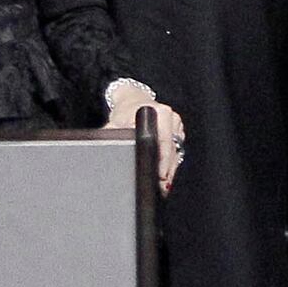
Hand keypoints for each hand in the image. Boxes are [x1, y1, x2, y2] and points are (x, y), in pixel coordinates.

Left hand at [103, 79, 185, 193]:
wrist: (131, 100)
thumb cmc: (124, 112)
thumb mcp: (115, 124)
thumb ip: (112, 136)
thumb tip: (110, 148)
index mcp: (159, 112)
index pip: (164, 142)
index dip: (162, 161)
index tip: (160, 176)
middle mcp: (170, 117)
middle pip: (172, 150)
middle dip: (167, 170)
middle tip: (162, 186)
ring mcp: (176, 123)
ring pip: (176, 151)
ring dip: (170, 168)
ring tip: (164, 184)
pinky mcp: (177, 129)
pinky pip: (176, 149)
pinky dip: (171, 161)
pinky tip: (166, 172)